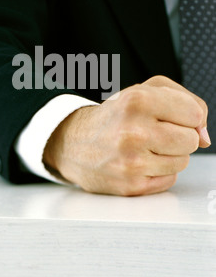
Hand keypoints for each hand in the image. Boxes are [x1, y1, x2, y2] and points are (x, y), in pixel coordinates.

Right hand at [43, 76, 209, 195]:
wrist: (75, 142)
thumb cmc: (116, 115)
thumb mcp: (146, 90)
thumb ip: (187, 101)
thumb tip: (204, 136)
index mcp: (137, 101)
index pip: (194, 113)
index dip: (187, 115)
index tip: (171, 115)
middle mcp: (133, 132)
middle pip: (191, 141)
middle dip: (178, 135)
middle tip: (156, 132)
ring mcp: (131, 162)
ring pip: (182, 162)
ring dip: (169, 155)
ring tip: (145, 147)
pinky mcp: (130, 185)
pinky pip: (169, 180)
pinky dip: (159, 172)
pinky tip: (139, 162)